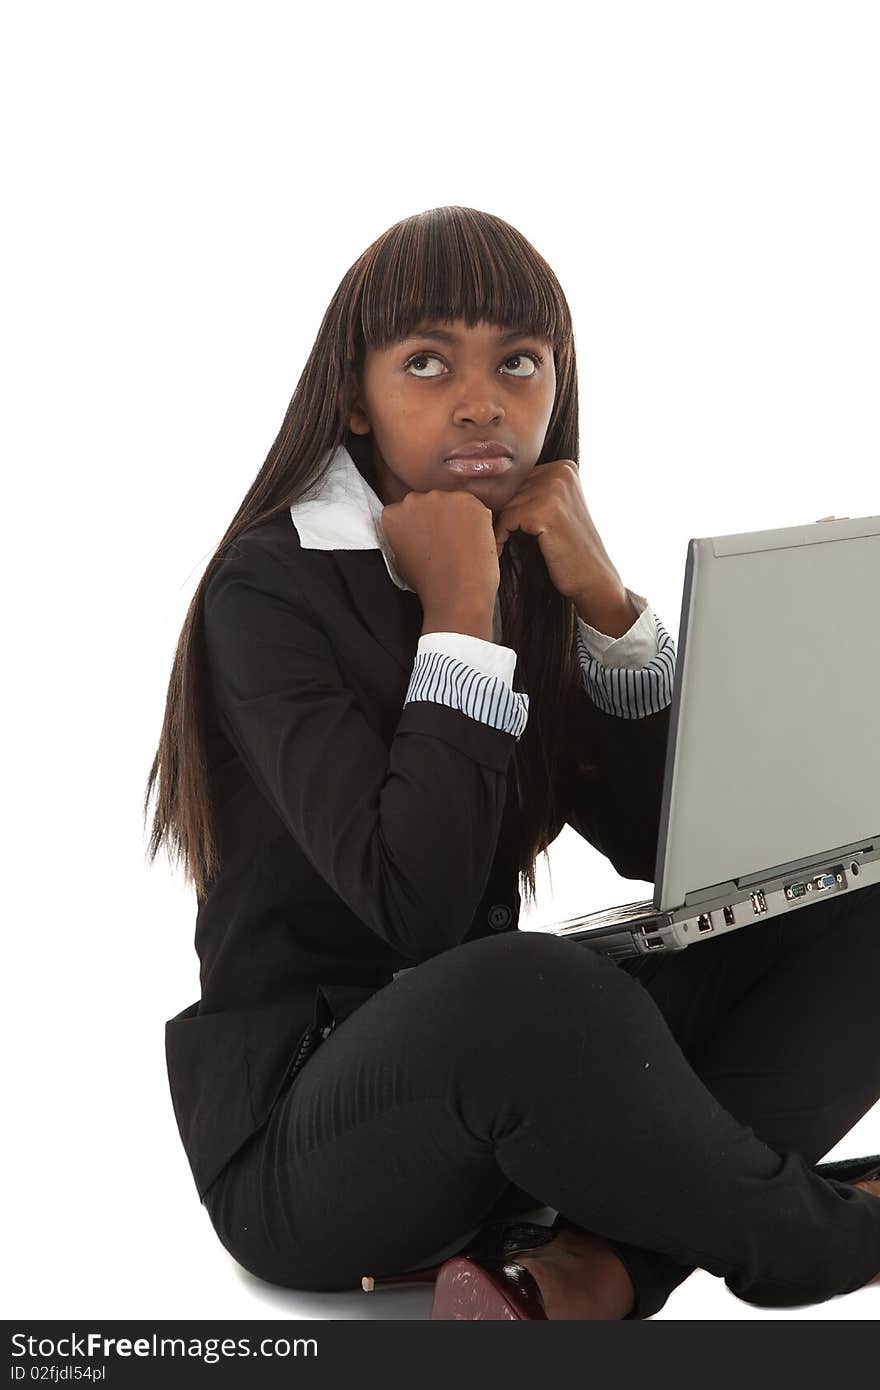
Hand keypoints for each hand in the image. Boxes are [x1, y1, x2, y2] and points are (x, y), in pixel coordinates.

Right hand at [380, 488, 498, 615]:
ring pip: (452, 503)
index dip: (421, 525)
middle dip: (438, 518)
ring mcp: (439, 498)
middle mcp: (412, 501)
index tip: (427, 538)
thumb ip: (403, 536)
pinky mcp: (465, 500)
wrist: (456, 593)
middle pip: (429, 503)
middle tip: (445, 543)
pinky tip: (472, 542)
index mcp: (392, 515)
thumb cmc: (430, 583)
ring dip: (458, 518)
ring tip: (459, 546)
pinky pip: (474, 507)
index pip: (407, 510)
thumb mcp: (400, 559)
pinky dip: (477, 522)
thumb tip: (413, 530)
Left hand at [493, 460, 638, 635]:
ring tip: (498, 544)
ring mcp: (554, 489)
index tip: (498, 523)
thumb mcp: (556, 508)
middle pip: (511, 489)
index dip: (509, 502)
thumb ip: (533, 490)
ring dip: (497, 527)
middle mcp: (561, 472)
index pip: (519, 478)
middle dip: (501, 514)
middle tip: (494, 536)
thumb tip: (488, 484)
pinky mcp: (545, 511)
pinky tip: (501, 551)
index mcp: (565, 467)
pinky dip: (499, 537)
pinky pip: (506, 519)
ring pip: (506, 504)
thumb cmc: (569, 547)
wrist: (593, 578)